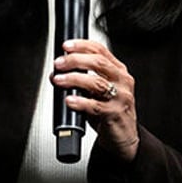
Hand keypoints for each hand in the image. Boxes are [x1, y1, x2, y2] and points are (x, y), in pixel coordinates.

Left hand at [52, 39, 138, 160]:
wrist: (123, 137)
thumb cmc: (109, 111)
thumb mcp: (98, 90)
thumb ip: (82, 78)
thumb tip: (57, 71)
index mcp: (118, 71)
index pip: (100, 50)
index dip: (82, 45)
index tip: (66, 46)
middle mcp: (122, 81)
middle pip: (98, 63)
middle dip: (75, 60)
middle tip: (59, 64)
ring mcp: (120, 97)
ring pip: (97, 83)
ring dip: (74, 79)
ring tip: (59, 80)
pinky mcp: (115, 114)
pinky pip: (95, 106)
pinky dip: (80, 102)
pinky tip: (69, 100)